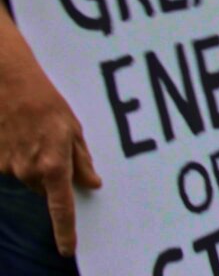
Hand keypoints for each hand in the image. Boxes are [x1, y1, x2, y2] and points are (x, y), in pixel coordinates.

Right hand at [0, 54, 101, 255]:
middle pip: (46, 188)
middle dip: (53, 174)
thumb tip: (93, 183)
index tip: (68, 249)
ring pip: (28, 177)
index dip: (65, 231)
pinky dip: (17, 154)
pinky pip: (11, 167)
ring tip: (36, 133)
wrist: (7, 85)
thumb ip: (82, 159)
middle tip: (54, 145)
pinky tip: (19, 133)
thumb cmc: (46, 103)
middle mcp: (30, 171)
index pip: (62, 207)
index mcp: (55, 164)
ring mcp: (9, 167)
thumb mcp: (73, 129)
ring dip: (35, 162)